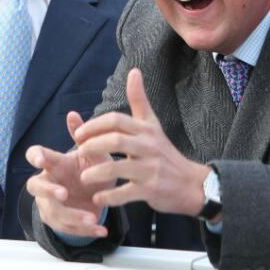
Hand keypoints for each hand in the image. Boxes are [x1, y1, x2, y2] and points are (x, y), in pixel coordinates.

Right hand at [25, 112, 111, 237]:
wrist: (99, 193)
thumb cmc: (92, 169)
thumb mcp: (93, 153)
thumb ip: (84, 136)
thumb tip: (72, 114)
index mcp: (55, 163)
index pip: (36, 156)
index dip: (36, 157)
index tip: (40, 159)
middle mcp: (48, 182)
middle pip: (35, 186)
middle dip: (48, 191)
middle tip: (63, 193)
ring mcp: (50, 203)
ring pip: (53, 211)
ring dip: (72, 216)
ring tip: (92, 217)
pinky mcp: (59, 221)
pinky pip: (67, 228)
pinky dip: (84, 230)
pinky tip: (100, 229)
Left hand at [74, 68, 208, 216]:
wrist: (191, 184)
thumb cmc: (165, 152)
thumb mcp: (152, 124)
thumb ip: (139, 100)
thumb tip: (134, 71)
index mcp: (146, 130)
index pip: (116, 121)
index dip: (94, 126)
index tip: (78, 134)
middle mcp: (148, 147)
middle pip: (116, 141)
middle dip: (93, 146)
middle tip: (78, 152)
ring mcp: (150, 169)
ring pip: (119, 167)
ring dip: (97, 172)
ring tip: (84, 177)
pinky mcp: (151, 190)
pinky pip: (126, 193)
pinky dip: (109, 196)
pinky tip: (97, 198)